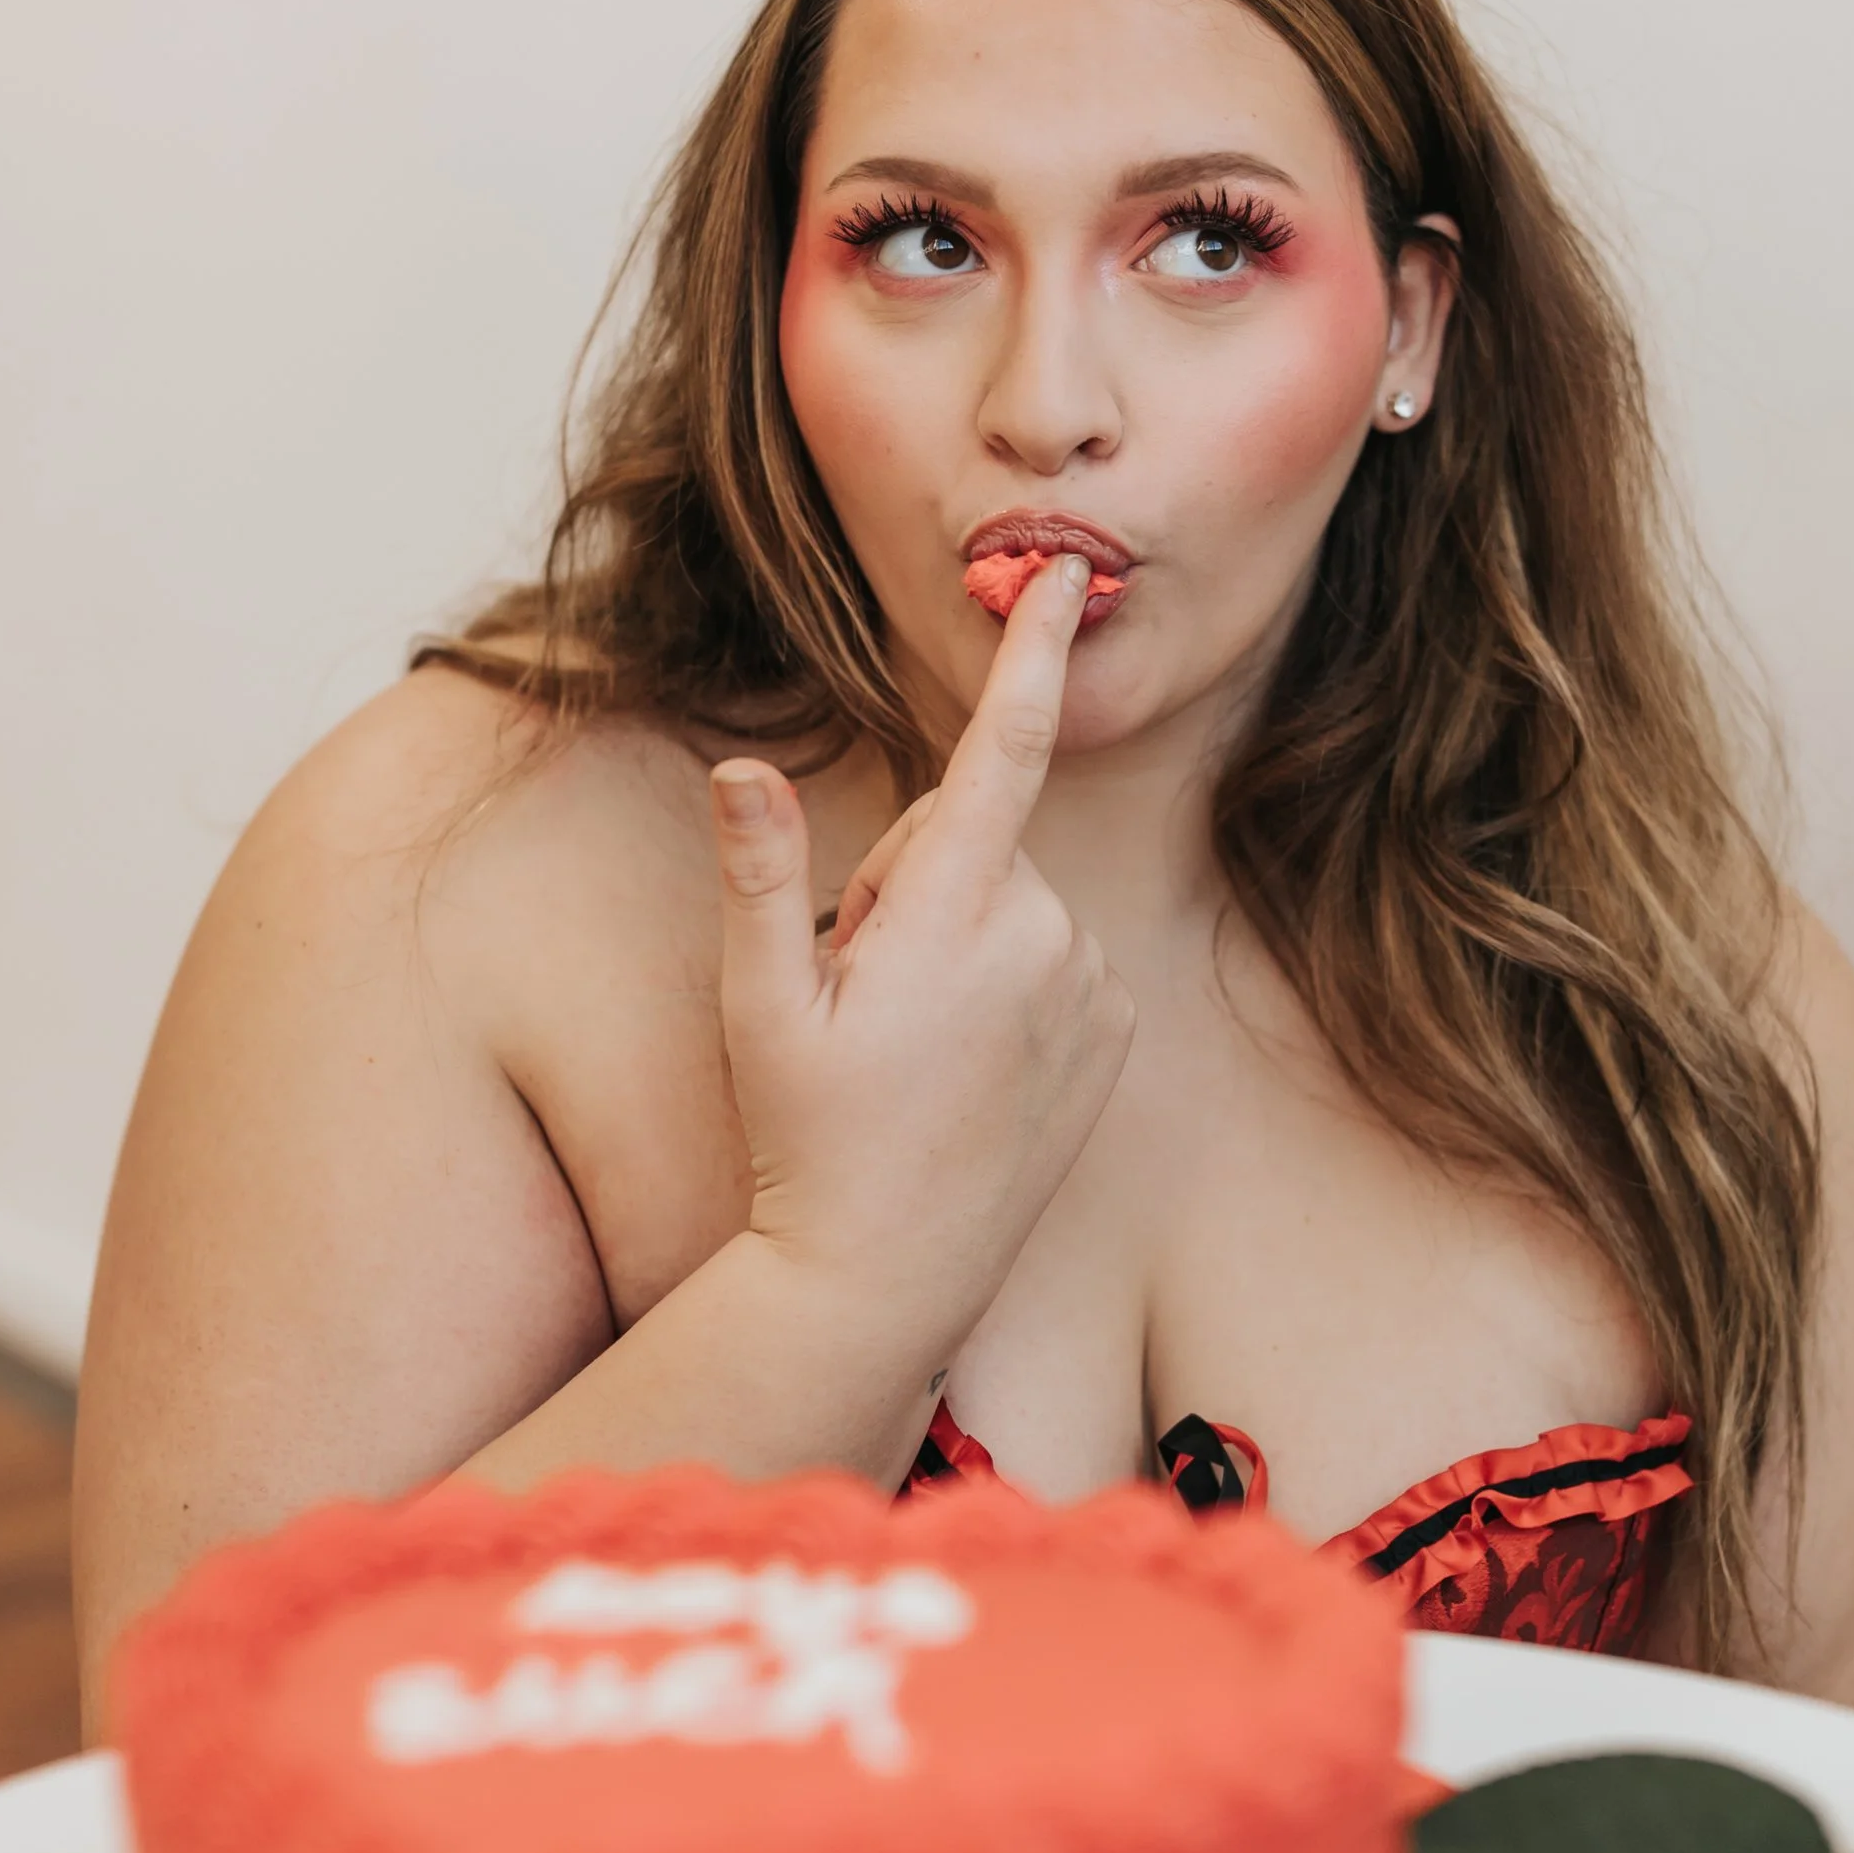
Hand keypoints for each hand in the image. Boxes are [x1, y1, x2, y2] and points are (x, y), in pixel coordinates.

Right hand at [708, 554, 1133, 1335]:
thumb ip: (762, 875)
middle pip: (968, 839)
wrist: (889, 1275)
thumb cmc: (807, 1139)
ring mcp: (1087, 984)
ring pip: (1008, 901)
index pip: (1002, 750)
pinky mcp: (1113, 1028)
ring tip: (909, 1046)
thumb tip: (740, 768)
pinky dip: (1009, 986)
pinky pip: (1052, 957)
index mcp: (951, 912)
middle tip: (856, 992)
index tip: (1070, 577)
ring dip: (955, 943)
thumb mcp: (758, 1007)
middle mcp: (1040, 934)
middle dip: (907, 884)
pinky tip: (966, 1068)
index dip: (1035, 653)